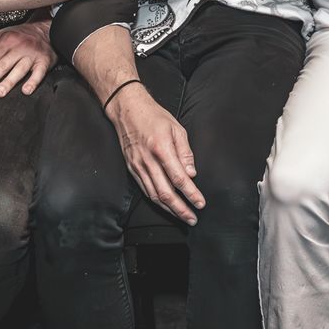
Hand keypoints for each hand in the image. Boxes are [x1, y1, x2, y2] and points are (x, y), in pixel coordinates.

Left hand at [0, 19, 52, 98]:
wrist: (45, 29)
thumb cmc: (20, 35)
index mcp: (5, 41)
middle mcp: (18, 47)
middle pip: (0, 66)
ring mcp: (31, 54)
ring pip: (18, 70)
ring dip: (8, 82)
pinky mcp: (44, 61)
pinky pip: (39, 72)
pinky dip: (33, 81)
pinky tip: (26, 90)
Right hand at [108, 85, 202, 224]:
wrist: (128, 110)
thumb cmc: (154, 116)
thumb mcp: (177, 128)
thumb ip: (185, 153)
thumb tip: (191, 174)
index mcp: (161, 149)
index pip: (179, 178)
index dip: (191, 194)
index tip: (200, 203)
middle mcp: (148, 161)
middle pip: (165, 193)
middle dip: (181, 209)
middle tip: (193, 219)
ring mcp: (138, 167)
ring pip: (154, 195)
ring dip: (169, 209)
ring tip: (182, 216)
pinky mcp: (132, 169)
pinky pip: (145, 190)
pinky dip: (157, 201)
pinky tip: (166, 206)